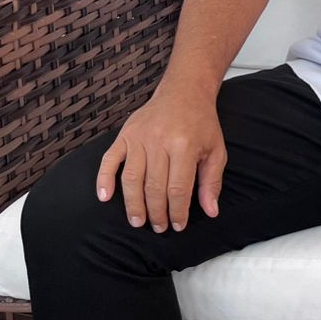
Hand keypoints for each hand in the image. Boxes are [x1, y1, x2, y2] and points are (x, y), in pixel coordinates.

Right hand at [95, 90, 227, 233]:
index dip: (177, 211)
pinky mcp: (125, 134)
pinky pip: (109, 159)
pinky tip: (104, 197)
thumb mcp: (216, 150)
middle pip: (153, 187)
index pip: (178, 189)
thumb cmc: (202, 124)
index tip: (178, 225)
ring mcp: (139, 137)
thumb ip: (212, 182)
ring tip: (137, 221)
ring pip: (131, 178)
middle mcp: (159, 142)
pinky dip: (104, 179)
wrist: (184, 92)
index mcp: (185, 146)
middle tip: (158, 227)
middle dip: (156, 213)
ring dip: (133, 204)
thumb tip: (211, 211)